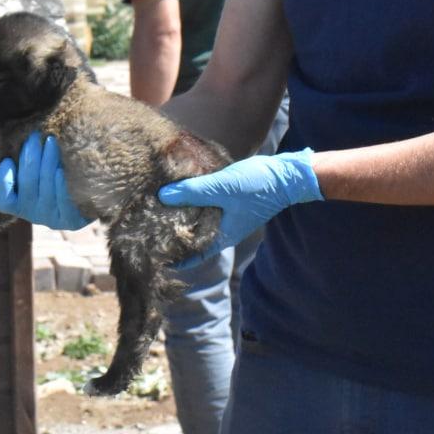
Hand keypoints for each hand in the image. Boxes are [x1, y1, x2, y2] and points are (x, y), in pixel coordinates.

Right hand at [0, 132, 91, 230]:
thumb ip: (15, 159)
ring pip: (46, 188)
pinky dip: (62, 183)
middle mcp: (33, 214)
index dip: (1, 181)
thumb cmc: (52, 173)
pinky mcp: (72, 220)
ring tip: (51, 141)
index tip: (8, 160)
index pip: (2, 200)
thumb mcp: (31, 167)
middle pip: (27, 185)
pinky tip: (62, 167)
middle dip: (29, 158)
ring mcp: (52, 218)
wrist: (87, 191)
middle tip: (34, 137)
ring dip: (48, 162)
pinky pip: (65, 200)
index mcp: (18, 204)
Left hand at [158, 149, 320, 261]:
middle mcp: (223, 229)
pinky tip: (180, 191)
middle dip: (172, 236)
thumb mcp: (221, 188)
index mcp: (222, 236)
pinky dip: (193, 202)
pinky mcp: (229, 201)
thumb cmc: (256, 186)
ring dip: (181, 217)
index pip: (193, 255)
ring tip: (157, 210)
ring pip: (198, 221)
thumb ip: (192, 191)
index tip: (154, 257)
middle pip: (193, 238)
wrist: (286, 175)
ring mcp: (227, 216)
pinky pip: (206, 206)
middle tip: (147, 230)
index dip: (174, 259)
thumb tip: (161, 196)